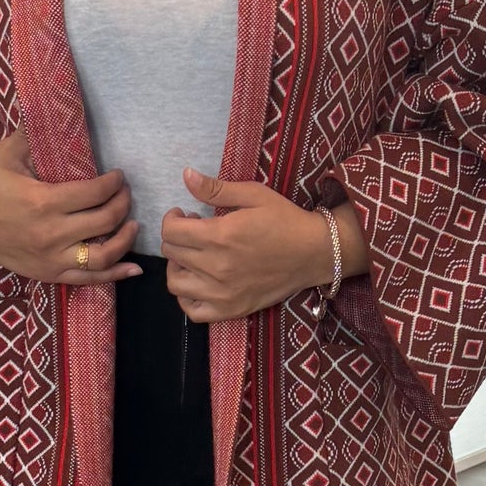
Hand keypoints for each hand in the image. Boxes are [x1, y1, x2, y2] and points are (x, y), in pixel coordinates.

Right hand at [0, 127, 142, 286]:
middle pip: (104, 220)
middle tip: (124, 193)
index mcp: (42, 201)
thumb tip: (53, 109)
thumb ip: (33, 134)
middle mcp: (51, 233)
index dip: (113, 183)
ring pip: (103, 255)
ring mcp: (52, 257)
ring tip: (132, 224)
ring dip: (125, 238)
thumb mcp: (7, 155)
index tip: (118, 176)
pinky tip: (134, 267)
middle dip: (122, 203)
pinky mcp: (50, 273)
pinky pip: (90, 279)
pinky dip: (115, 274)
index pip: (93, 193)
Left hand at [159, 166, 361, 320]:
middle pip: (171, 253)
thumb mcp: (253, 195)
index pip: (170, 231)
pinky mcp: (231, 310)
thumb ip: (216, 189)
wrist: (315, 252)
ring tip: (193, 256)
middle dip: (177, 237)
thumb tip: (186, 175)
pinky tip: (198, 282)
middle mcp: (216, 267)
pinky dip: (187, 297)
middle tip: (194, 231)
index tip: (184, 214)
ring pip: (175, 282)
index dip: (172, 218)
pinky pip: (192, 311)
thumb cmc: (285, 220)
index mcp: (219, 236)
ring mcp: (222, 293)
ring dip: (178, 266)